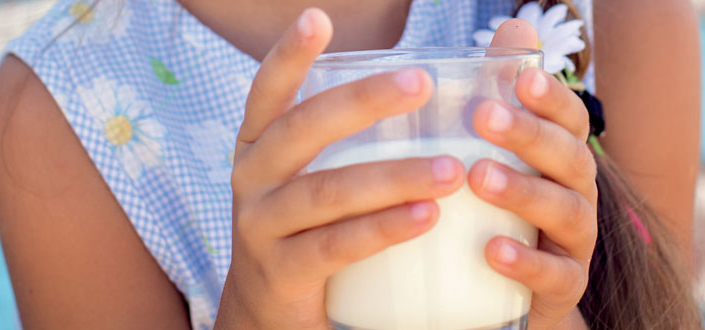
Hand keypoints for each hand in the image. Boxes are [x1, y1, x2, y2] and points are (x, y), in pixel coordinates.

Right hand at [215, 8, 459, 328]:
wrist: (270, 318)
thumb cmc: (313, 231)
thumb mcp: (319, 179)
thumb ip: (362, 136)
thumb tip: (444, 75)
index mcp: (259, 146)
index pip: (268, 92)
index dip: (289, 55)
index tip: (317, 18)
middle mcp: (251, 179)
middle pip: (303, 130)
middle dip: (362, 103)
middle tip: (421, 83)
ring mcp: (260, 228)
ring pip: (326, 193)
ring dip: (392, 177)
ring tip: (452, 171)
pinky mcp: (282, 274)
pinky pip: (335, 246)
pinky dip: (382, 229)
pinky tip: (426, 218)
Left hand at [475, 19, 599, 329]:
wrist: (509, 303)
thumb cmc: (498, 215)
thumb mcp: (495, 155)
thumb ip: (502, 94)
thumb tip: (513, 24)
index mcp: (562, 160)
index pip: (569, 121)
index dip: (552, 99)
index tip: (523, 79)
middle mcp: (578, 196)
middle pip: (569, 159)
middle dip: (530, 136)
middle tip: (483, 117)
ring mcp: (574, 245)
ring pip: (566, 213)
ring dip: (523, 191)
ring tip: (478, 178)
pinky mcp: (562, 291)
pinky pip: (556, 277)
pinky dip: (526, 263)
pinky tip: (493, 250)